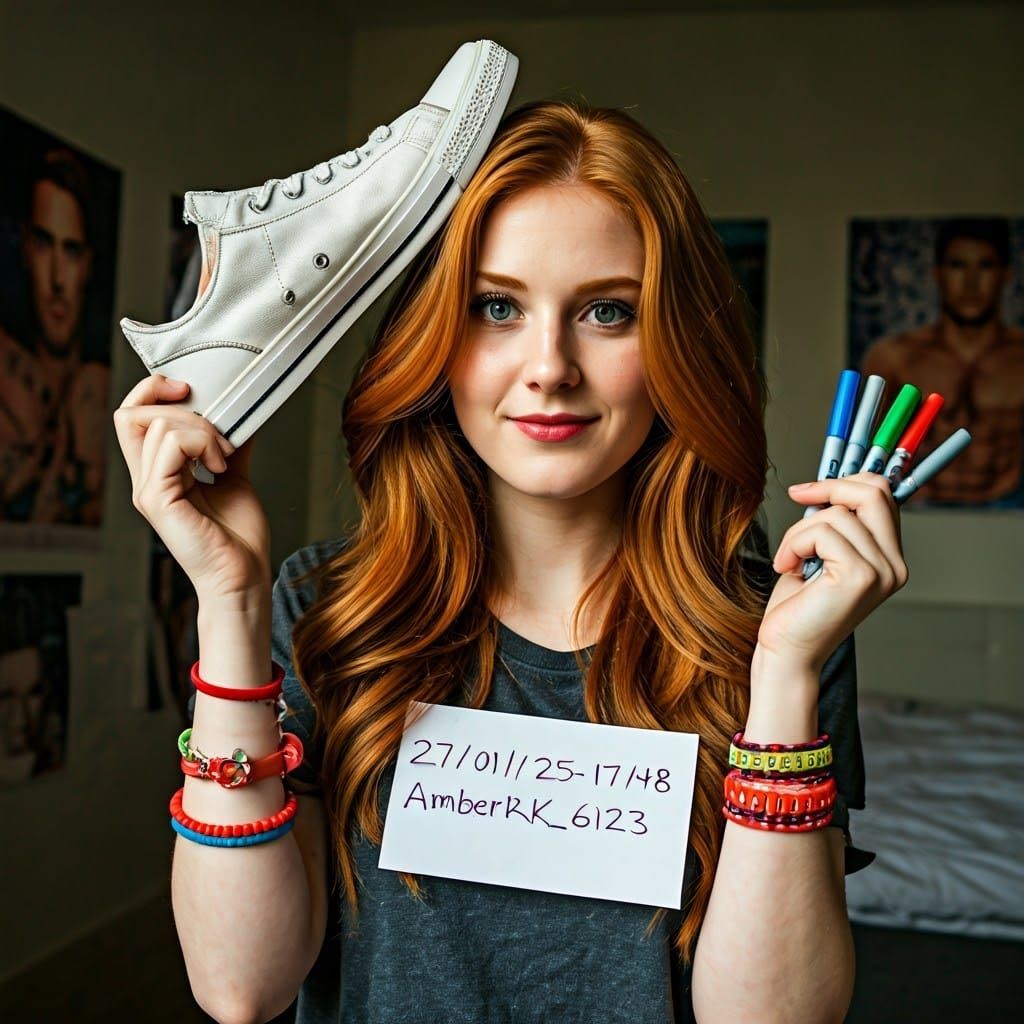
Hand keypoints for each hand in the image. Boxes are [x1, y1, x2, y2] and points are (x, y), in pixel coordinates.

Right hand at [112, 374, 270, 609]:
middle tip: (217, 427)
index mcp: (157, 473)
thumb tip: (242, 415)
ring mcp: (148, 489)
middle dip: (180, 406)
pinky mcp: (158, 499)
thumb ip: (229, 447)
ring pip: (158, 424)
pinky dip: (203, 443)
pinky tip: (220, 466)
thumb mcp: (234, 477)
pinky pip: (173, 444)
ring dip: (202, 430)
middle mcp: (145, 480)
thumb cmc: (238, 536)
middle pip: (131, 413)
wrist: (243, 574)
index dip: (152, 392)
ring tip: (224, 457)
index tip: (190, 390)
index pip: (130, 417)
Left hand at [754, 473, 907, 679]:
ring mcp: (882, 571)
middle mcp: (895, 564)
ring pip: (837, 514)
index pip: (882, 495)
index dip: (844, 482)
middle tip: (798, 498)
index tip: (807, 490)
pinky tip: (788, 567)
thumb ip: (833, 523)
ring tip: (789, 559)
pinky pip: (823, 533)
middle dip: (829, 488)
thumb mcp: (818, 553)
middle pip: (873, 492)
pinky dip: (795, 544)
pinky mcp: (860, 577)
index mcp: (889, 556)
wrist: (786, 650)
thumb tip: (825, 485)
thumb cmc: (797, 605)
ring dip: (799, 531)